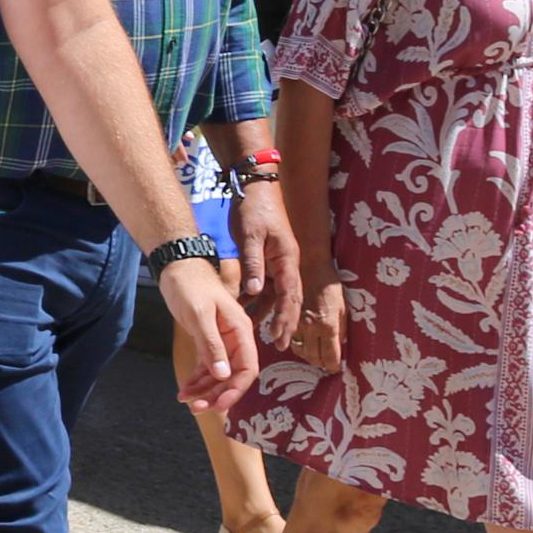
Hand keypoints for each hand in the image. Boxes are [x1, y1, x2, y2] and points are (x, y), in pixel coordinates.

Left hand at [160, 256, 259, 412]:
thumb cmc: (190, 286)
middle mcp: (235, 338)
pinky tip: (185, 389)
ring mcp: (222, 341)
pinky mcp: (207, 341)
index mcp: (240, 331)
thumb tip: (224, 376)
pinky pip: (207, 366)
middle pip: (233, 376)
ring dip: (204, 390)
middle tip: (196, 408)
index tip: (219, 405)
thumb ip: (212, 345)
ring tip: (185, 400)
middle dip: (216, 394)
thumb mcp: (200, 315)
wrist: (177, 267)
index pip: (247, 368)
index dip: (235, 390)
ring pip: (218, 374)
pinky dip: (197, 380)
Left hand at [229, 181, 300, 338]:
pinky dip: (254, 298)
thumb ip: (253, 263)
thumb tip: (255, 291)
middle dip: (284, 322)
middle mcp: (286, 264)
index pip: (290, 295)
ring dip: (267, 313)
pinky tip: (241, 310)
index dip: (286, 318)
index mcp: (288, 259)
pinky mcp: (266, 260)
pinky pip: (262, 284)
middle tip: (280, 345)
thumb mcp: (251, 235)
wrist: (254, 188)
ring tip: (258, 334)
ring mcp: (277, 262)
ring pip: (274, 295)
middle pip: (288, 299)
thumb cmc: (254, 209)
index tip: (281, 337)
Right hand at [294, 279, 347, 372]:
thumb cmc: (329, 283)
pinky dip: (297, 345)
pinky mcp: (286, 318)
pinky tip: (303, 343)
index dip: (334, 366)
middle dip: (322, 363)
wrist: (309, 264)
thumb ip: (342, 328)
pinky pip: (291, 339)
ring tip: (316, 355)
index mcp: (328, 325)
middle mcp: (311, 328)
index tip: (336, 367)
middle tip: (326, 362)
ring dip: (309, 356)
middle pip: (314, 358)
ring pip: (301, 351)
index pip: (331, 357)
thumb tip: (341, 346)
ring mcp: (296, 323)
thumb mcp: (343, 306)